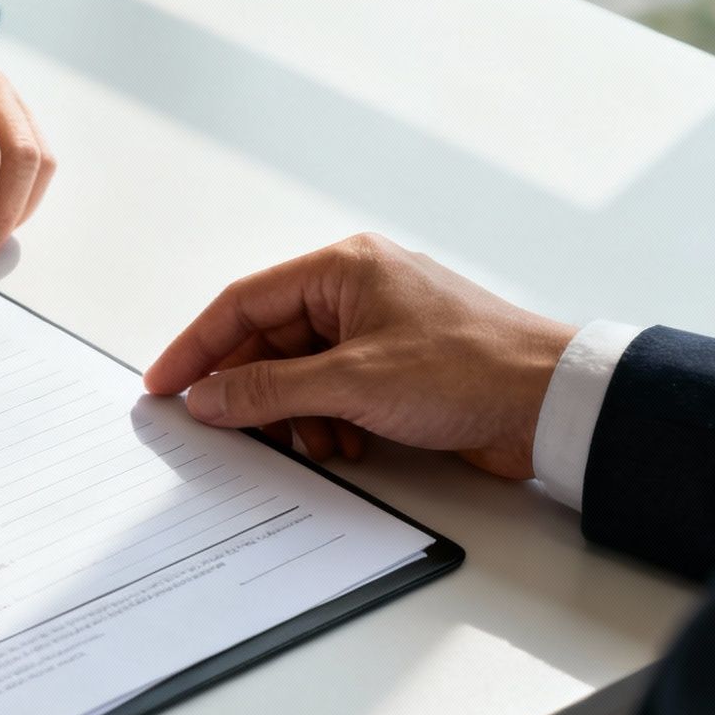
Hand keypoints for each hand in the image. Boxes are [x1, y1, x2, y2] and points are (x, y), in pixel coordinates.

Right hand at [143, 234, 578, 478]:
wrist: (551, 403)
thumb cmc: (470, 369)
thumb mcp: (352, 382)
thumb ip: (269, 390)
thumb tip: (207, 397)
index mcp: (342, 268)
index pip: (242, 303)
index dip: (196, 347)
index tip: (163, 385)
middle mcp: (355, 290)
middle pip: (268, 342)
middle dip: (253, 392)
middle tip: (225, 430)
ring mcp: (376, 328)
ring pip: (300, 373)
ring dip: (295, 415)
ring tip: (313, 443)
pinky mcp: (396, 367)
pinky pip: (333, 392)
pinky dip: (326, 422)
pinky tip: (344, 445)